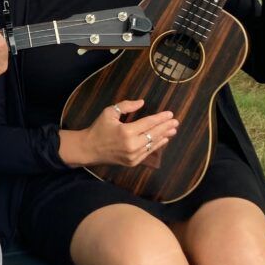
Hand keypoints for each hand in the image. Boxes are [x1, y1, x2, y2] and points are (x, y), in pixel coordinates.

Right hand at [59, 99, 177, 166]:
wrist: (89, 149)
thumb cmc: (99, 128)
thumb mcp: (109, 112)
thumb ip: (126, 106)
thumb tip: (142, 102)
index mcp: (126, 131)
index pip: (148, 123)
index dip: (160, 118)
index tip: (170, 114)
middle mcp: (132, 145)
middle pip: (154, 134)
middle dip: (166, 127)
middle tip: (176, 122)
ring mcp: (133, 156)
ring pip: (153, 144)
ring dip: (164, 136)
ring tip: (173, 130)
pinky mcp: (132, 162)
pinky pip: (148, 153)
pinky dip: (156, 145)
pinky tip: (163, 140)